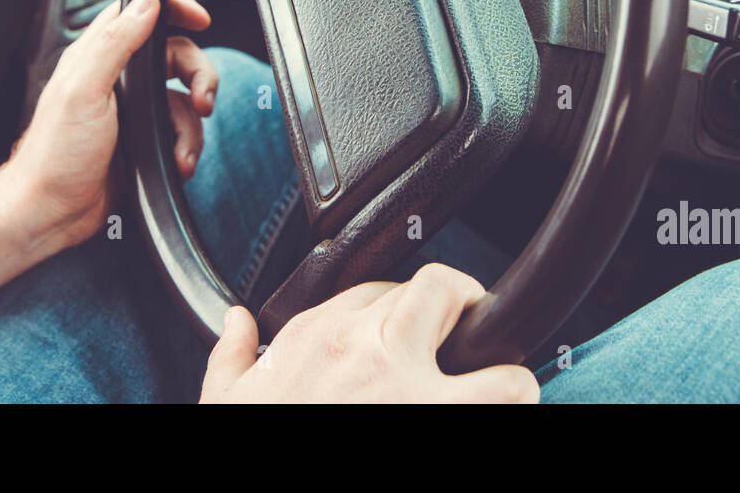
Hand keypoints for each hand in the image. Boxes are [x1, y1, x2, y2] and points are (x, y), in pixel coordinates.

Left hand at [0, 0, 216, 252]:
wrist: (52, 211)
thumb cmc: (55, 155)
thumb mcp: (84, 89)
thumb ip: (115, 43)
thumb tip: (146, 2)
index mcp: (97, 58)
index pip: (139, 14)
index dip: (172, 10)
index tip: (200, 19)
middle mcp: (117, 79)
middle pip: (175, 56)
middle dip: (199, 74)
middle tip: (203, 97)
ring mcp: (132, 111)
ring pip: (183, 98)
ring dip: (192, 124)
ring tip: (181, 146)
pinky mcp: (143, 140)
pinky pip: (180, 132)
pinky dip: (185, 146)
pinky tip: (175, 162)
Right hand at [199, 263, 539, 402]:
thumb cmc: (250, 451)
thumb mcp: (225, 403)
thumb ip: (232, 358)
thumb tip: (237, 322)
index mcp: (314, 337)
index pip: (372, 289)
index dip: (399, 306)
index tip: (408, 329)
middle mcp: (364, 346)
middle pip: (433, 287)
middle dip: (455, 306)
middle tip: (463, 338)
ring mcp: (408, 382)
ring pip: (480, 325)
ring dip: (492, 348)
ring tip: (494, 376)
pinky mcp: (442, 415)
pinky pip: (506, 390)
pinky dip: (514, 396)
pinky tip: (505, 408)